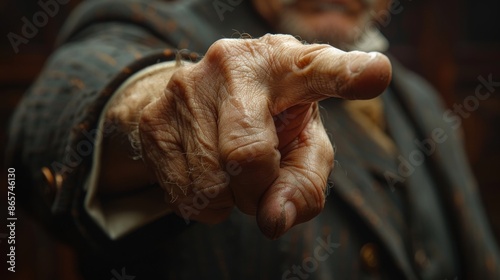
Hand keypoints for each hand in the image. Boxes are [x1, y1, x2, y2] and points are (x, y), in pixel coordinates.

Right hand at [138, 34, 390, 238]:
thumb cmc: (269, 120)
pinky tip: (207, 172)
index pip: (319, 67)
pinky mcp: (154, 119)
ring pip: (211, 183)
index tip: (373, 74)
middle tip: (258, 175)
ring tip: (231, 169)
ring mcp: (186, 88)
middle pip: (248, 156)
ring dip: (229, 197)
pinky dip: (205, 202)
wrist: (202, 100)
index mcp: (287, 64)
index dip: (348, 73)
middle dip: (257, 188)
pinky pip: (185, 194)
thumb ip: (305, 184)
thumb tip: (272, 222)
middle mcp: (233, 65)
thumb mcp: (303, 145)